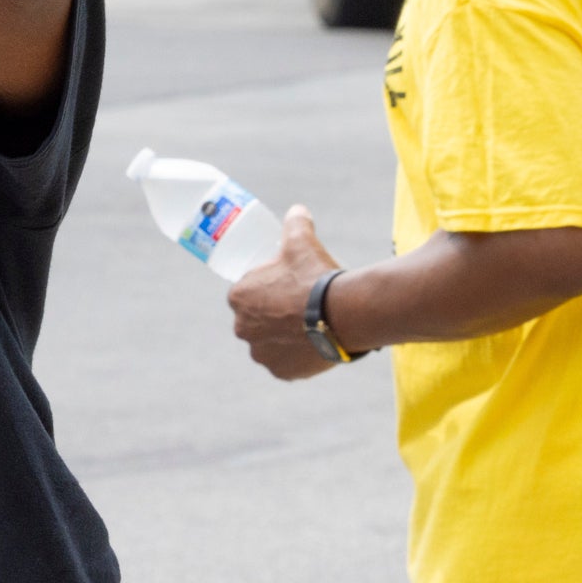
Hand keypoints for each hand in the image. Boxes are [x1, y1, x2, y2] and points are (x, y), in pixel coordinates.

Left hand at [227, 207, 347, 381]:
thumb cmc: (315, 275)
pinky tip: (311, 345)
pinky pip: (286, 363)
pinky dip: (296, 356)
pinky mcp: (283, 372)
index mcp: (239, 298)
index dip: (264, 289)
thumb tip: (297, 210)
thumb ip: (295, 222)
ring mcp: (262, 354)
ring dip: (282, 337)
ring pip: (270, 343)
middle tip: (297, 307)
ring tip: (307, 327)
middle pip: (255, 320)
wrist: (343, 313)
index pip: (246, 294)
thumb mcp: (301, 241)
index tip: (283, 287)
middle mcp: (243, 329)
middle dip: (272, 315)